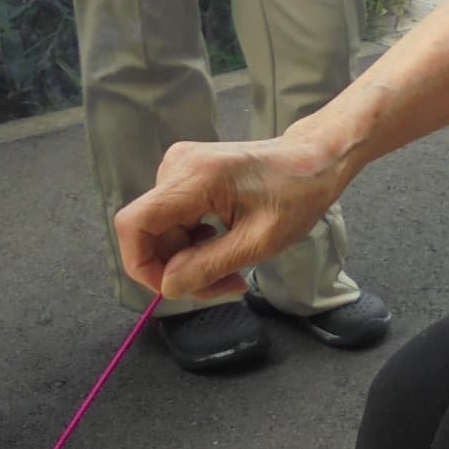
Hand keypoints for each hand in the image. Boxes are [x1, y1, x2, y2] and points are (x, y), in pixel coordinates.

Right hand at [114, 135, 345, 300]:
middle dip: (178, 269)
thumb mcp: (259, 241)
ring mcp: (179, 167)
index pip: (134, 224)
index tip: (173, 288)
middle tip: (223, 286)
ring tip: (230, 270)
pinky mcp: (186, 174)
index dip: (141, 264)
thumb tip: (168, 287)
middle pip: (150, 233)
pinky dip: (193, 243)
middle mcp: (177, 165)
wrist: (314, 160)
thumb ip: (209, 266)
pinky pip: (173, 219)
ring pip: (162, 231)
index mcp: (195, 177)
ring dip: (189, 259)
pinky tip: (223, 246)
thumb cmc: (297, 195)